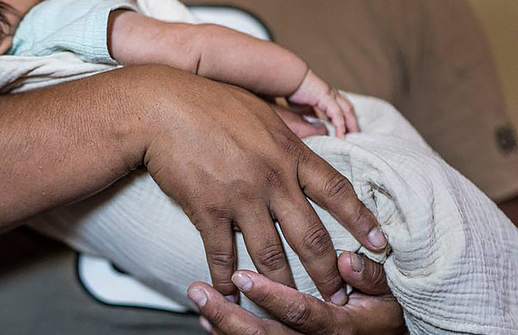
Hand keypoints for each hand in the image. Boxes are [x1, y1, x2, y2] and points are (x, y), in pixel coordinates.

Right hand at [142, 68, 386, 302]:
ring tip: (295, 308)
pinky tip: (233, 294)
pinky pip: (223, 254)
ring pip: (272, 254)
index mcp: (289, 151)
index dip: (362, 221)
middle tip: (340, 297)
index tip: (380, 244)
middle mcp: (273, 178)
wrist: (162, 107)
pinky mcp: (208, 209)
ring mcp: (241, 196)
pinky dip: (229, 279)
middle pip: (311, 235)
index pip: (338, 191)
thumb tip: (316, 136)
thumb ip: (289, 129)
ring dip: (285, 286)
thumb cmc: (210, 100)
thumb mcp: (260, 107)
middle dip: (329, 272)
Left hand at [189, 252, 405, 334]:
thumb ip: (370, 276)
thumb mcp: (388, 292)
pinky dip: (229, 334)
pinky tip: (208, 319)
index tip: (242, 277)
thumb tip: (346, 259)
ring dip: (224, 325)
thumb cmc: (385, 310)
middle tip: (200, 293)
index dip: (270, 296)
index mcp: (340, 326)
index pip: (300, 312)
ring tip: (198, 303)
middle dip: (230, 317)